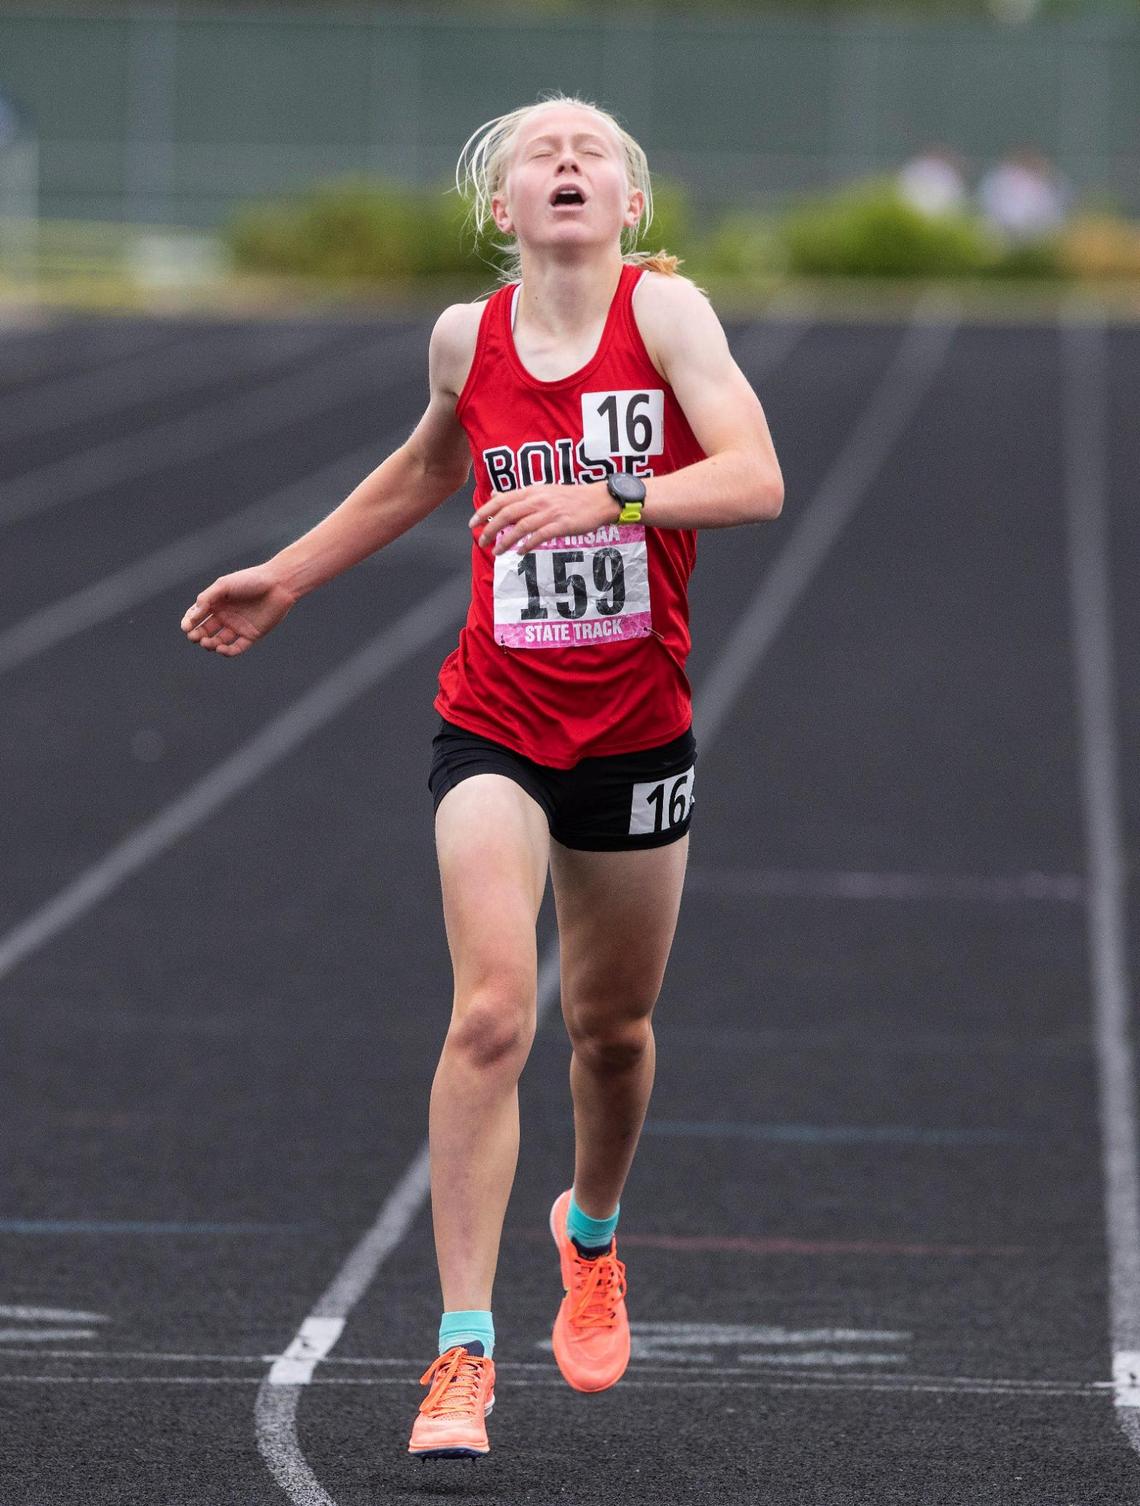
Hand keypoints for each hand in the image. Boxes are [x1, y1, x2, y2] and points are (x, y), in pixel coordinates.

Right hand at [180, 566, 297, 655]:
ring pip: (218, 641)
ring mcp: (238, 626)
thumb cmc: (250, 580)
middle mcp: (225, 616)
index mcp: (217, 602)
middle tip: (194, 637)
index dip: (189, 623)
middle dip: (197, 636)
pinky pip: (236, 648)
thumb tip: (192, 616)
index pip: (196, 616)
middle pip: (205, 631)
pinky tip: (221, 649)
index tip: (186, 628)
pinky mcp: (251, 636)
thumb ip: (206, 599)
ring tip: (207, 642)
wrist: (278, 585)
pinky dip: (227, 652)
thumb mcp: (224, 585)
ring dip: (210, 644)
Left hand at [469, 482, 616, 555]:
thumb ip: (520, 495)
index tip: (473, 523)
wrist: (599, 499)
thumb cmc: (570, 497)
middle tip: (482, 541)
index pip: (502, 499)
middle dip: (491, 528)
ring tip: (497, 551)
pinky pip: (540, 535)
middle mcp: (539, 500)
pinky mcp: (562, 525)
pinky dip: (527, 544)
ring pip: (521, 526)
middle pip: (508, 513)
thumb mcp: (543, 490)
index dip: (485, 511)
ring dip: (506, 540)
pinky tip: (520, 552)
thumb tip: (495, 495)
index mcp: (532, 491)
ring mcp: (550, 512)